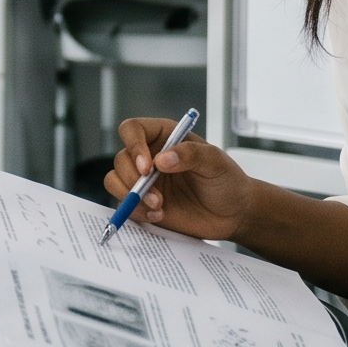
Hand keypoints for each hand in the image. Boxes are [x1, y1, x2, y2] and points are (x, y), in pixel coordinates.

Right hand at [104, 117, 257, 240]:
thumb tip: (161, 160)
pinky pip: (125, 205)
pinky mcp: (143, 203)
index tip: (148, 167)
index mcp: (164, 137)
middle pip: (121, 159)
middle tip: (157, 198)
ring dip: (131, 197)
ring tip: (158, 208)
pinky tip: (159, 216)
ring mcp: (144, 181)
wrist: (232, 214)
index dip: (134, 145)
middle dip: (133, 180)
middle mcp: (149, 156)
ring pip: (115, 181)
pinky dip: (136, 212)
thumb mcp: (215, 162)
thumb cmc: (227, 181)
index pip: (133, 130)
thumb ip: (191, 154)